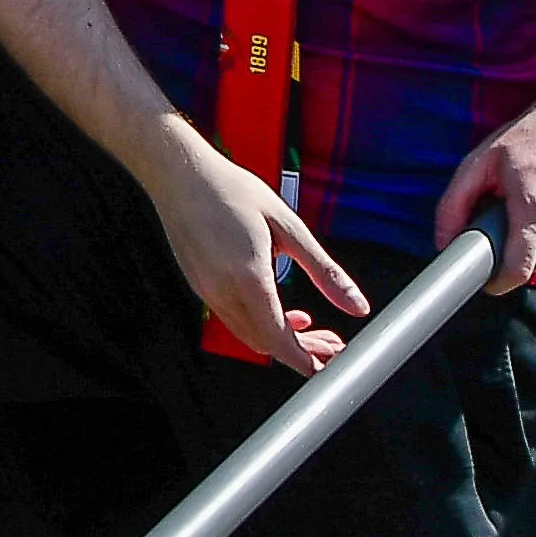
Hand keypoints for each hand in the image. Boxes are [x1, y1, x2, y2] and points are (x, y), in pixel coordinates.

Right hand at [142, 124, 368, 369]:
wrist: (179, 172)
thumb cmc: (230, 190)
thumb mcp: (288, 227)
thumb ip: (324, 271)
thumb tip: (356, 304)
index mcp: (248, 278)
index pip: (280, 340)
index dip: (306, 360)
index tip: (330, 364)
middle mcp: (222, 290)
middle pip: (266, 344)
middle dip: (300, 352)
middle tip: (330, 346)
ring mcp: (206, 289)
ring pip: (248, 334)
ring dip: (280, 338)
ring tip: (309, 325)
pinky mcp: (198, 283)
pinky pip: (232, 317)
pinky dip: (258, 322)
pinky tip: (276, 306)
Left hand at [438, 89, 535, 282]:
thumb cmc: (532, 139)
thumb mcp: (480, 161)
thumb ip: (455, 203)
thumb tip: (443, 241)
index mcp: (535, 205)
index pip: (518, 269)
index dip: (496, 280)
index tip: (484, 280)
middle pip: (528, 265)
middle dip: (510, 250)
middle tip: (504, 218)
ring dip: (531, 244)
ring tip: (529, 207)